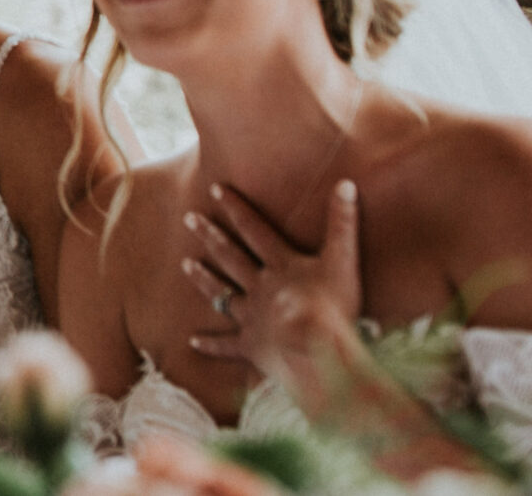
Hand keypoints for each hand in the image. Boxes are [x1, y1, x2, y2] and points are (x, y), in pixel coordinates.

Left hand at [185, 179, 364, 388]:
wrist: (315, 347)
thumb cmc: (333, 305)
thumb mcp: (343, 260)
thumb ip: (343, 223)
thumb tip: (346, 183)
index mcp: (280, 265)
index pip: (254, 229)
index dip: (236, 208)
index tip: (215, 190)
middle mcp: (259, 287)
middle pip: (230, 256)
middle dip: (210, 235)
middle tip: (188, 219)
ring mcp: (252, 316)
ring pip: (222, 293)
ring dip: (203, 279)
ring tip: (185, 265)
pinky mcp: (251, 346)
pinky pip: (226, 345)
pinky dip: (210, 344)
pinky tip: (193, 342)